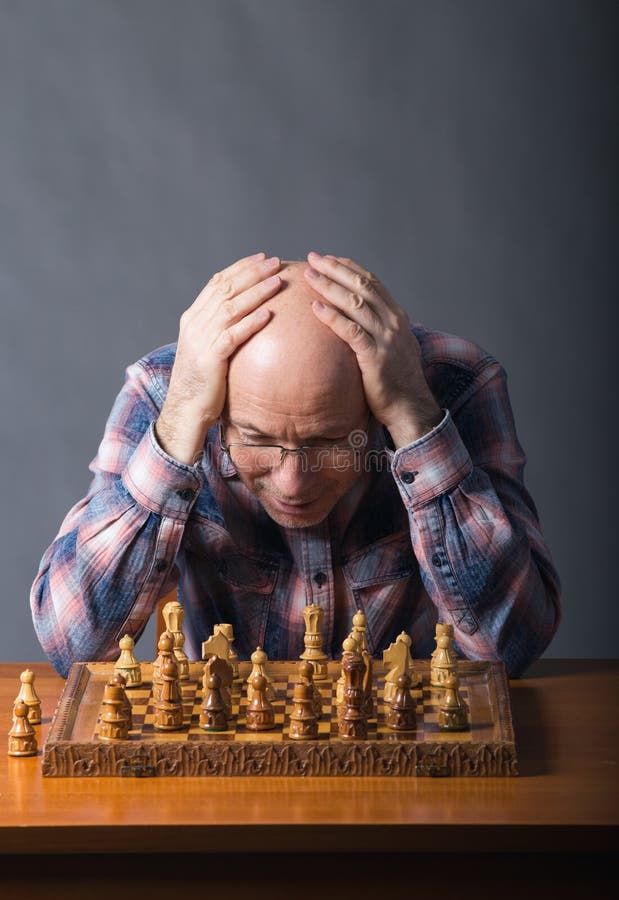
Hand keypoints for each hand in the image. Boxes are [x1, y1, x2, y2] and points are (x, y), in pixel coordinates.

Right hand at [156, 252, 281, 463]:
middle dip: (252, 273)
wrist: (185, 409)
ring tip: (277, 281)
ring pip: (231, 307)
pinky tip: (268, 314)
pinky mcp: (210, 359)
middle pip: (225, 288)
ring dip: (256, 292)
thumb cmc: (203, 382)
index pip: (217, 282)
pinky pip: (233, 335)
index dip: (240, 268)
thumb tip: (249, 317)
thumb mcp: (209, 349)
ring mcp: (201, 340)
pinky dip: (251, 322)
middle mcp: (195, 323)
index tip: (262, 258)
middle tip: (275, 262)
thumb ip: (222, 330)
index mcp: (193, 317)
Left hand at [304, 252, 442, 447]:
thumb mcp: (392, 348)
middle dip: (335, 269)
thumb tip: (359, 323)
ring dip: (330, 286)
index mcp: (397, 317)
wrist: (411, 408)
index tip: (329, 259)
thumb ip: (378, 332)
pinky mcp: (374, 356)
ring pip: (355, 303)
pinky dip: (332, 316)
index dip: (349, 269)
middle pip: (362, 286)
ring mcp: (386, 338)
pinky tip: (315, 307)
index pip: (372, 283)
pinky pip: (350, 330)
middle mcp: (393, 322)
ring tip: (309, 275)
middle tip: (313, 258)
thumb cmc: (397, 382)